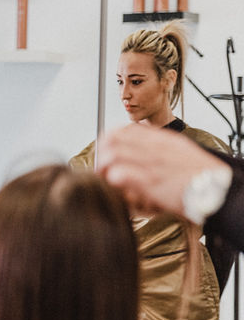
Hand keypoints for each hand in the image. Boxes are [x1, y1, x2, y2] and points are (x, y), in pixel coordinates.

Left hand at [96, 124, 229, 218]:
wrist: (218, 190)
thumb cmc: (200, 176)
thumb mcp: (181, 152)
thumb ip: (160, 149)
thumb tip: (140, 153)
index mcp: (163, 139)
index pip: (125, 129)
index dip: (109, 141)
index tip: (107, 153)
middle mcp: (154, 147)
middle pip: (112, 140)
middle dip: (102, 155)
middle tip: (103, 170)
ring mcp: (152, 163)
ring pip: (112, 155)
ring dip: (105, 170)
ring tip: (109, 181)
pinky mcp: (151, 182)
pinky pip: (120, 175)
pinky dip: (114, 182)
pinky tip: (120, 189)